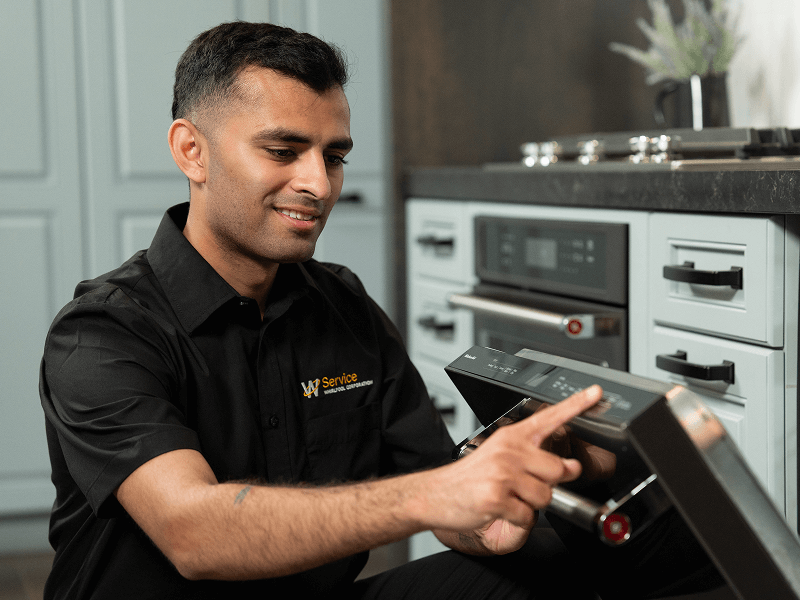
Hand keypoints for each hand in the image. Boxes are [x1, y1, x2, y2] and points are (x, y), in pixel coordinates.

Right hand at [426, 385, 603, 553]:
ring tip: (509, 497)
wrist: (436, 493)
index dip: (576, 404)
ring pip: (545, 497)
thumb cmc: (471, 477)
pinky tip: (501, 509)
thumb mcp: (500, 456)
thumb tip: (571, 468)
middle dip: (548, 484)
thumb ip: (536, 459)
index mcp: (511, 436)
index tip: (595, 392)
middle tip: (524, 485)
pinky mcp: (496, 497)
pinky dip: (518, 519)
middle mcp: (508, 450)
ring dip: (531, 505)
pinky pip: (528, 516)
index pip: (548, 417)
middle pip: (557, 469)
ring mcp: (502, 473)